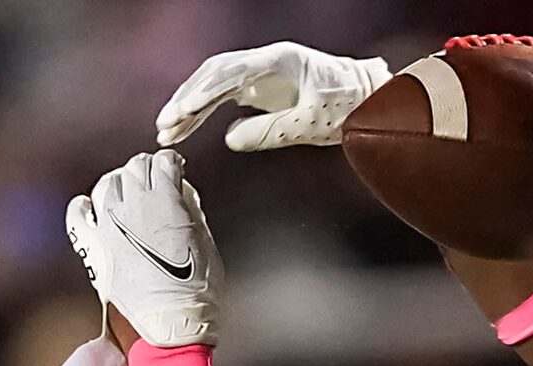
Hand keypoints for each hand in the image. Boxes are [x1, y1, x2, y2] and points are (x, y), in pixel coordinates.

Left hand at [64, 151, 221, 351]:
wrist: (172, 327)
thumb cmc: (197, 291)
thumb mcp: (207, 242)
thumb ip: (192, 210)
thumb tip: (181, 193)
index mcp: (165, 199)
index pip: (164, 162)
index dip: (171, 164)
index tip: (174, 170)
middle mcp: (134, 204)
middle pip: (135, 169)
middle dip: (146, 170)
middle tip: (152, 180)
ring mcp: (109, 224)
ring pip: (107, 185)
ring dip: (119, 183)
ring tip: (126, 192)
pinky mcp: (93, 247)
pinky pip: (77, 216)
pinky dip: (82, 206)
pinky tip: (88, 206)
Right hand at [157, 43, 390, 151]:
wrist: (367, 99)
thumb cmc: (347, 107)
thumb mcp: (311, 125)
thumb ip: (271, 131)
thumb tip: (231, 139)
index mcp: (280, 61)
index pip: (231, 72)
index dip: (204, 92)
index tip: (184, 110)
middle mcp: (265, 60)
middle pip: (215, 73)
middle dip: (187, 99)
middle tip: (165, 125)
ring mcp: (260, 72)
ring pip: (214, 82)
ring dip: (189, 105)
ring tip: (167, 130)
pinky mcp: (259, 87)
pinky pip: (223, 95)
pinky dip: (204, 111)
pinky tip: (186, 125)